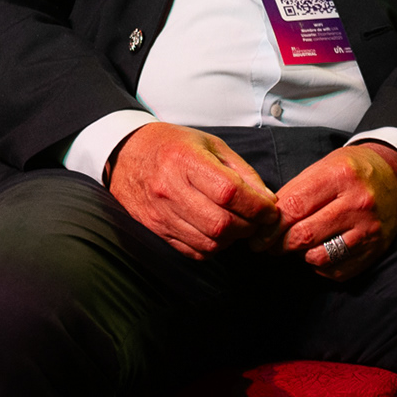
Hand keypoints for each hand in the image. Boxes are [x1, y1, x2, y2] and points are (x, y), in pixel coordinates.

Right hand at [107, 123, 280, 258]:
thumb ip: (241, 171)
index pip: (229, 192)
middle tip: (258, 219)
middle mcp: (170, 189)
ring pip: (208, 242)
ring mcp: (160, 213)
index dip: (257, 206)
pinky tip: (216, 232)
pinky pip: (192, 251)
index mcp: (185, 160)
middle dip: (248, 226)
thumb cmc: (171, 145)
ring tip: (238, 224)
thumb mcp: (210, 144)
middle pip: (220, 223)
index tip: (269, 208)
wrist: (126, 153)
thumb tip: (267, 200)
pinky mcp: (155, 230)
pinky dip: (212, 247)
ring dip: (232, 239)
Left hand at [271, 143, 396, 280]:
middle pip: (304, 234)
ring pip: (319, 257)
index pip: (294, 207)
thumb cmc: (352, 170)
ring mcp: (368, 229)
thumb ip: (295, 191)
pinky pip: (337, 270)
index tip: (259, 236)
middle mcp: (357, 203)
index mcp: (339, 176)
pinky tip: (321, 250)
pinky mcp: (375, 249)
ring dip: (301, 255)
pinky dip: (321, 266)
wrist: (395, 176)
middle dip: (280, 244)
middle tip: (271, 245)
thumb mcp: (323, 166)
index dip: (270, 227)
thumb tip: (266, 221)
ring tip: (299, 245)